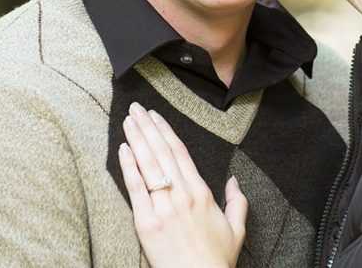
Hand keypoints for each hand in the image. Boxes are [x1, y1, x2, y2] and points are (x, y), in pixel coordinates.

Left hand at [118, 102, 247, 267]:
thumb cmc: (216, 260)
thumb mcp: (236, 229)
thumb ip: (237, 201)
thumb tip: (235, 181)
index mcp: (202, 192)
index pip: (180, 153)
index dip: (166, 131)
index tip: (156, 116)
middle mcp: (182, 194)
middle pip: (162, 152)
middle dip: (148, 127)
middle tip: (136, 109)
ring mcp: (163, 207)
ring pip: (148, 164)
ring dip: (137, 139)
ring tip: (128, 120)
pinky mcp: (146, 222)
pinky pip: (136, 188)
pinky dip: (129, 166)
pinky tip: (123, 148)